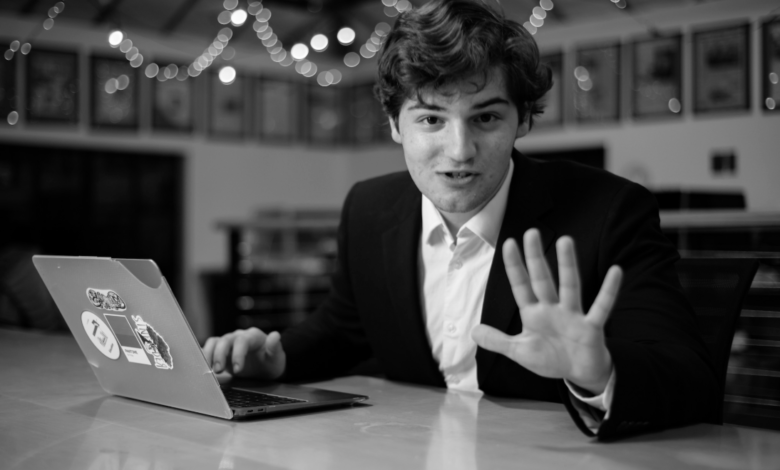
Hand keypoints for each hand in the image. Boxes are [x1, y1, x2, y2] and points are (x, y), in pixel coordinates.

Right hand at [202, 327, 285, 380]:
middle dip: (220, 355)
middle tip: (218, 371)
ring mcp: (229, 343)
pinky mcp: (221, 351)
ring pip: (214, 342)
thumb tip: (276, 335)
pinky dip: (204, 356)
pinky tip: (201, 366)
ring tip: (208, 370)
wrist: (266, 367)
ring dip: (209, 355)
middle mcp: (239, 337)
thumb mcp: (277, 357)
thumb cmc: (272, 361)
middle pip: (225, 340)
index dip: (238, 354)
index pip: (242, 341)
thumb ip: (275, 347)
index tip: (238, 370)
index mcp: (253, 336)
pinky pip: (209, 349)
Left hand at [471, 229, 621, 394]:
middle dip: (536, 258)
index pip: (521, 286)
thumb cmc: (551, 357)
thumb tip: (472, 331)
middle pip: (542, 279)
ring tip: (565, 241)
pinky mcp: (591, 327)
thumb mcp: (520, 352)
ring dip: (567, 266)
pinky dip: (609, 291)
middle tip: (531, 232)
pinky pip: (601, 307)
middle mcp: (553, 308)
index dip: (514, 267)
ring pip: (569, 286)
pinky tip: (616, 271)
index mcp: (534, 313)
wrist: (579, 373)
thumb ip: (497, 341)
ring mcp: (573, 315)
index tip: (508, 243)